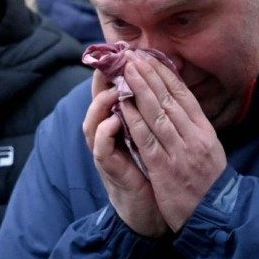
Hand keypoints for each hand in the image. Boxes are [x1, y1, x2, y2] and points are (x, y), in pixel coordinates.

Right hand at [83, 69, 167, 237]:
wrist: (149, 209)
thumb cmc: (152, 170)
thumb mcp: (154, 136)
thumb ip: (153, 112)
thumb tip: (165, 81)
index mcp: (120, 123)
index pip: (112, 90)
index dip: (116, 70)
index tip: (126, 49)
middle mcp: (107, 134)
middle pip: (96, 100)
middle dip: (104, 80)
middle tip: (115, 60)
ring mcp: (105, 152)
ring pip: (92, 122)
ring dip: (101, 104)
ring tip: (115, 88)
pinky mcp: (109, 169)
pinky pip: (101, 148)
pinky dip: (106, 133)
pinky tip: (116, 120)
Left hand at [118, 59, 226, 232]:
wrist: (217, 215)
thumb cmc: (209, 184)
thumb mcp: (209, 151)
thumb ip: (193, 130)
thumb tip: (179, 107)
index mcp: (204, 131)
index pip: (183, 95)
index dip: (165, 74)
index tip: (150, 58)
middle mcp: (194, 137)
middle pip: (168, 99)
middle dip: (149, 75)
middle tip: (132, 56)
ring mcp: (180, 152)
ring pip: (157, 114)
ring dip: (139, 90)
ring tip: (125, 71)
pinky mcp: (166, 168)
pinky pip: (147, 139)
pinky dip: (134, 120)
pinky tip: (122, 105)